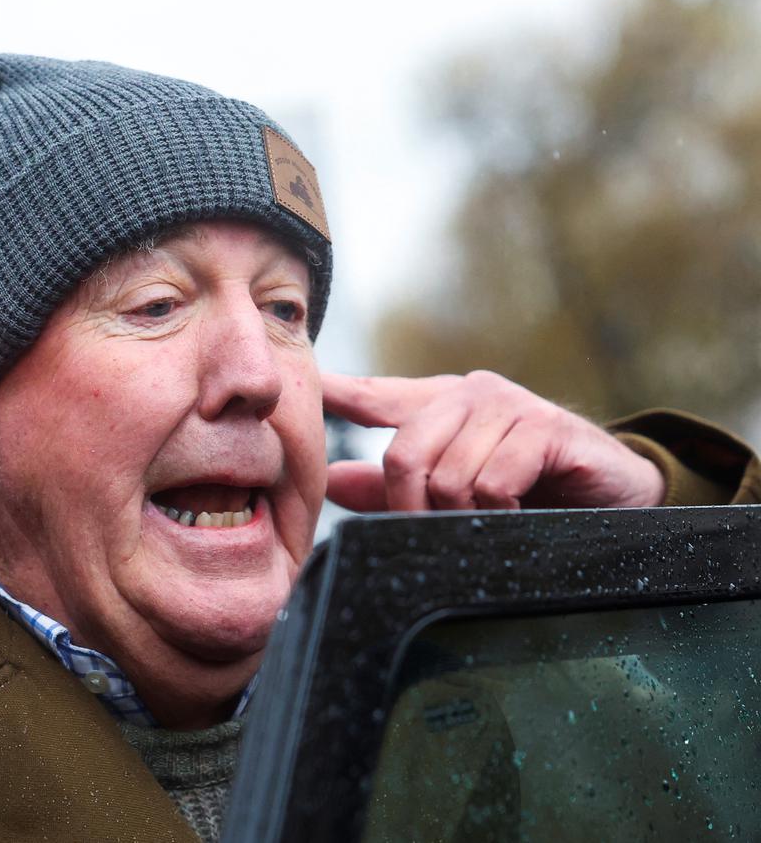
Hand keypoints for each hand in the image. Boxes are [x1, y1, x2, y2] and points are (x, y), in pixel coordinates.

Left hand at [322, 370, 664, 512]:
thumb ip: (392, 485)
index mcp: (439, 406)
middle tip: (437, 533)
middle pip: (402, 455)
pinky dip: (501, 511)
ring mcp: (508, 405)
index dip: (337, 392)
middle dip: (413, 509)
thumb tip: (330, 480)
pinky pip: (493, 480)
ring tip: (491, 522)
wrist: (615, 494)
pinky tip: (521, 513)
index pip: (375, 396)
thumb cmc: (532, 489)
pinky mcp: (545, 426)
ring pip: (448, 475)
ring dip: (465, 516)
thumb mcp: (456, 488)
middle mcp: (469, 395)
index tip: (303, 385)